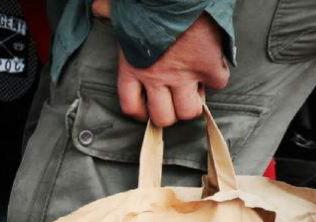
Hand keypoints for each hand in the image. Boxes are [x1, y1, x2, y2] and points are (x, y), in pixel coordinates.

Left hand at [92, 2, 229, 126]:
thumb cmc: (147, 4)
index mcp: (132, 69)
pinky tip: (214, 66)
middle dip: (170, 113)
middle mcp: (156, 79)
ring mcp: (183, 75)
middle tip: (175, 100)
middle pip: (163, 117)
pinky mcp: (207, 66)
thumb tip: (98, 7)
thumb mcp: (120, 13)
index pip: (131, 107)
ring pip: (189, 111)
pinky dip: (217, 77)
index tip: (148, 108)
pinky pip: (217, 84)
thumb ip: (108, 14)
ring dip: (193, 103)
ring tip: (194, 89)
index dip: (141, 112)